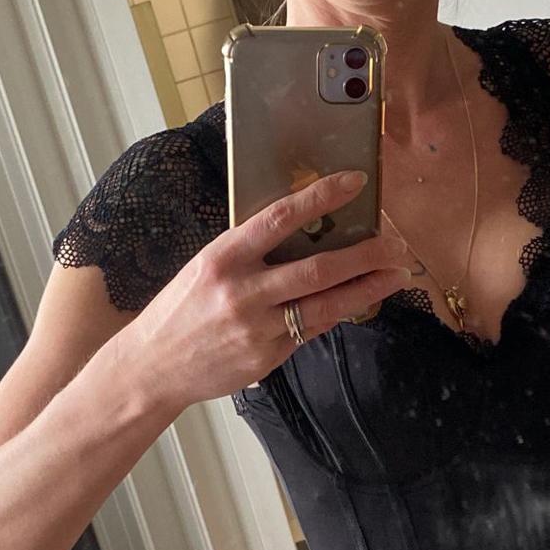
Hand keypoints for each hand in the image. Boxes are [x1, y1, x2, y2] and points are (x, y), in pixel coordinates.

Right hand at [123, 169, 411, 415]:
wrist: (153, 366)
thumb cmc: (182, 310)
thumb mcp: (207, 267)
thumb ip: (251, 253)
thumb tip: (306, 236)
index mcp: (224, 256)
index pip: (281, 217)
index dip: (322, 197)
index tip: (355, 183)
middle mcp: (242, 291)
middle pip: (318, 269)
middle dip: (365, 256)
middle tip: (396, 246)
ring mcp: (256, 328)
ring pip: (325, 306)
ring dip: (366, 289)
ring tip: (395, 276)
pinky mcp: (266, 358)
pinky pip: (310, 331)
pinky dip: (336, 314)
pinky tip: (357, 302)